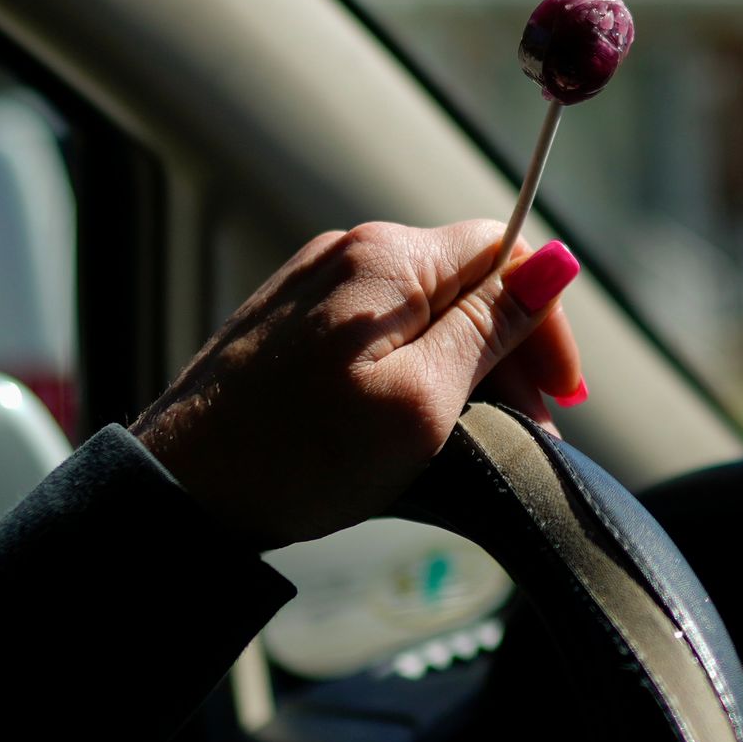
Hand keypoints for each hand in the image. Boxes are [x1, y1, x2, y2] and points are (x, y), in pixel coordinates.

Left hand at [131, 221, 588, 548]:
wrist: (179, 492)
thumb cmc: (302, 456)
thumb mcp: (423, 400)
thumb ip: (490, 326)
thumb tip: (557, 262)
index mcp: (389, 260)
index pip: (506, 250)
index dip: (546, 320)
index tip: (562, 395)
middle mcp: (349, 253)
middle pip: (466, 280)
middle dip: (509, 353)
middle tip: (529, 433)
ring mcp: (312, 284)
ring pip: (424, 309)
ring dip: (464, 368)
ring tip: (474, 440)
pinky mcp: (288, 321)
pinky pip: (378, 329)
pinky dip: (413, 371)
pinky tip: (414, 425)